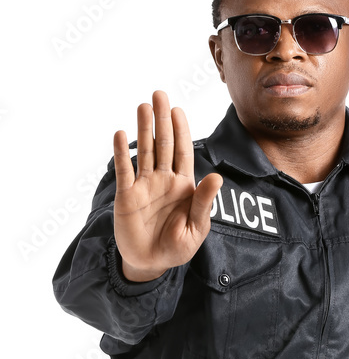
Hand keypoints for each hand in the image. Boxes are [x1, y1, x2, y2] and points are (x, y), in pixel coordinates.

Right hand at [113, 90, 222, 280]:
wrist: (151, 263)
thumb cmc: (177, 247)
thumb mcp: (196, 228)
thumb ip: (204, 202)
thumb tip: (217, 177)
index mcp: (184, 185)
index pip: (183, 151)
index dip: (181, 130)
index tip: (178, 110)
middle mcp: (163, 179)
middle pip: (163, 144)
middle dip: (162, 120)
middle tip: (159, 95)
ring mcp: (144, 185)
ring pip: (144, 151)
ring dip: (144, 129)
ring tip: (143, 106)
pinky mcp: (126, 195)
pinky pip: (124, 170)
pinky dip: (122, 153)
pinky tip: (121, 134)